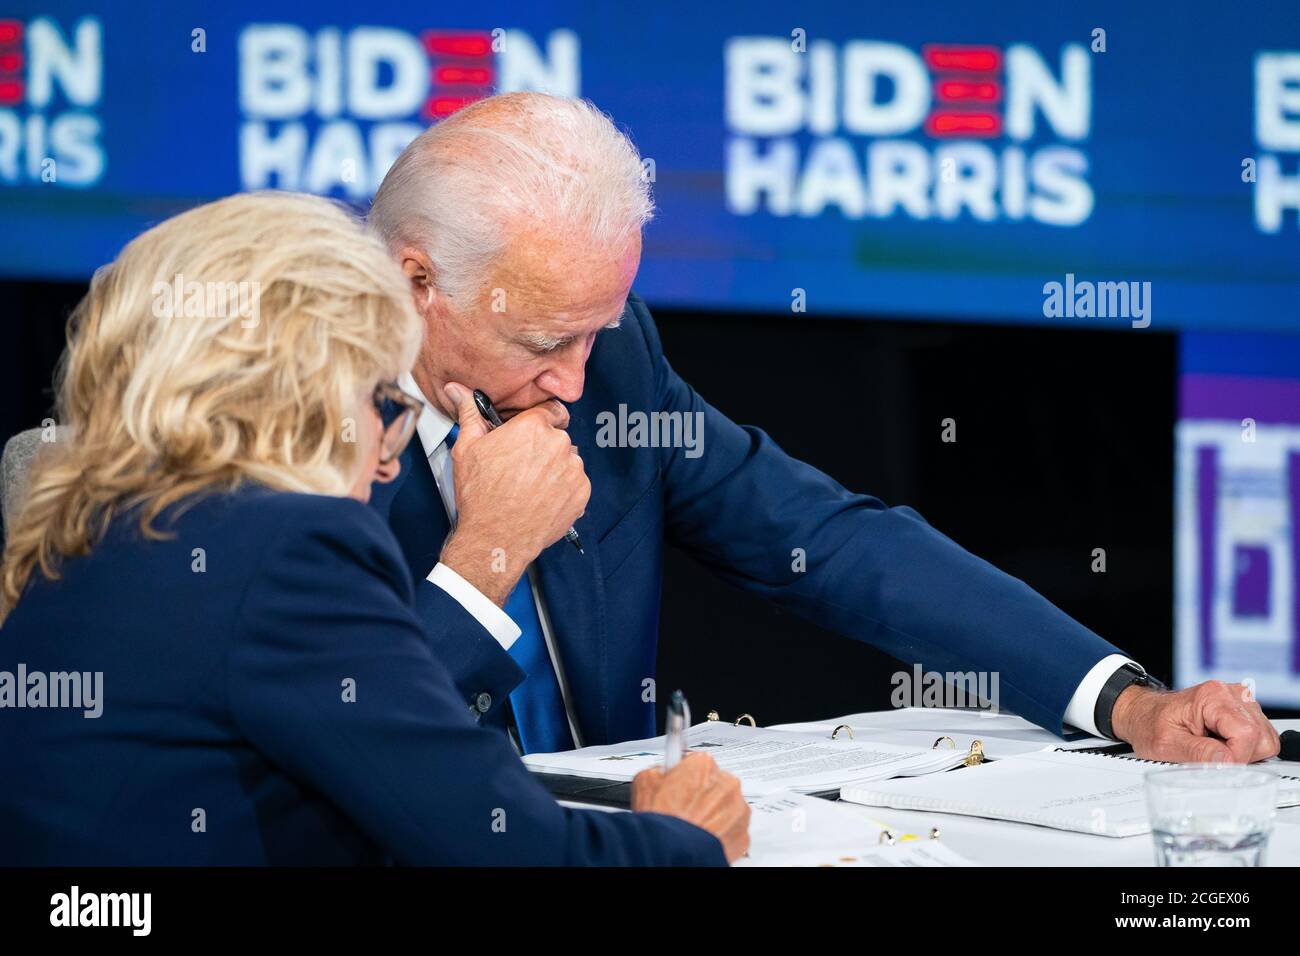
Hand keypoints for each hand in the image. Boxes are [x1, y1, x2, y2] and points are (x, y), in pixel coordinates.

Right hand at [438, 382, 589, 606]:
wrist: (496, 537)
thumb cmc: (481, 496)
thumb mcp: (467, 448)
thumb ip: (469, 413)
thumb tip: (458, 390)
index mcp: (533, 427)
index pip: (550, 410)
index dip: (540, 421)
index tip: (533, 431)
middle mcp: (558, 444)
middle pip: (557, 437)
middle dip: (543, 448)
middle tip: (521, 466)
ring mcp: (573, 470)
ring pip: (568, 460)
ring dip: (555, 469)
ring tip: (530, 486)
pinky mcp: (581, 493)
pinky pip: (576, 483)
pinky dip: (564, 489)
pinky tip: (542, 498)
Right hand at [631, 752, 749, 862]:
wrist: (673, 853)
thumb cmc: (661, 821)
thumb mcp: (645, 782)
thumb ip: (659, 770)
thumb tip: (662, 772)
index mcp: (704, 764)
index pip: (697, 761)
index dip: (685, 774)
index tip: (681, 782)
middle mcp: (726, 783)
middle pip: (715, 783)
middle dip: (702, 794)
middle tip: (684, 809)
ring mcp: (738, 810)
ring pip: (726, 807)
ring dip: (714, 814)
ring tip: (692, 826)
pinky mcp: (743, 834)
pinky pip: (732, 830)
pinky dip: (721, 834)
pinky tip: (702, 838)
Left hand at [1111, 680, 1279, 762]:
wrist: (1143, 713)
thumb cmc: (1150, 724)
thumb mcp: (1166, 744)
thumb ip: (1198, 753)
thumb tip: (1228, 762)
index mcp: (1213, 696)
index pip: (1247, 734)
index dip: (1234, 757)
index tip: (1215, 762)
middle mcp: (1231, 693)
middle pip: (1262, 738)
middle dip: (1240, 756)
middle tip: (1210, 754)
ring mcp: (1241, 701)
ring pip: (1266, 739)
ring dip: (1243, 752)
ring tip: (1212, 746)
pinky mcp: (1244, 710)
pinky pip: (1261, 738)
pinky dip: (1244, 747)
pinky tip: (1221, 743)